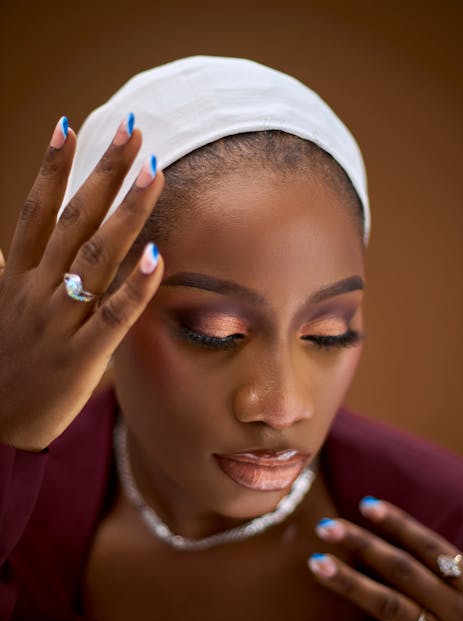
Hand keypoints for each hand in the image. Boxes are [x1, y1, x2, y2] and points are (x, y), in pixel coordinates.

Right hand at [0, 116, 164, 450]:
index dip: (50, 167)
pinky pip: (112, 315)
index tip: (68, 125)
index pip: (34, 211)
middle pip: (73, 219)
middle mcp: (37, 290)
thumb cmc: (2, 364)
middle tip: (132, 132)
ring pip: (96, 256)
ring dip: (127, 212)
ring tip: (153, 172)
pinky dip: (135, 286)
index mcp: (16, 277)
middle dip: (103, 172)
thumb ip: (2, 271)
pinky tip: (158, 254)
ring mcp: (59, 321)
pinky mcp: (81, 356)